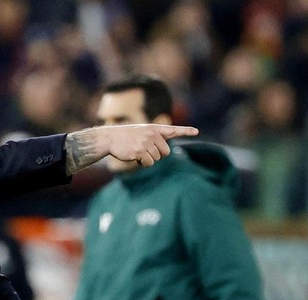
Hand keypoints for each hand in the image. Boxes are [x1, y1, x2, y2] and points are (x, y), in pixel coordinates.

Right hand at [64, 123, 197, 174]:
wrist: (110, 138)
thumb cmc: (126, 137)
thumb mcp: (141, 132)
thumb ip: (154, 138)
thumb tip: (164, 152)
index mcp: (154, 129)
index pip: (173, 130)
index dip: (186, 131)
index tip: (197, 131)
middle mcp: (152, 134)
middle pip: (166, 152)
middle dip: (157, 155)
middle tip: (145, 151)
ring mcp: (146, 142)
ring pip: (157, 159)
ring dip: (148, 159)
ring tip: (137, 152)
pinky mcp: (139, 151)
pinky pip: (148, 163)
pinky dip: (143, 164)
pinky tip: (135, 157)